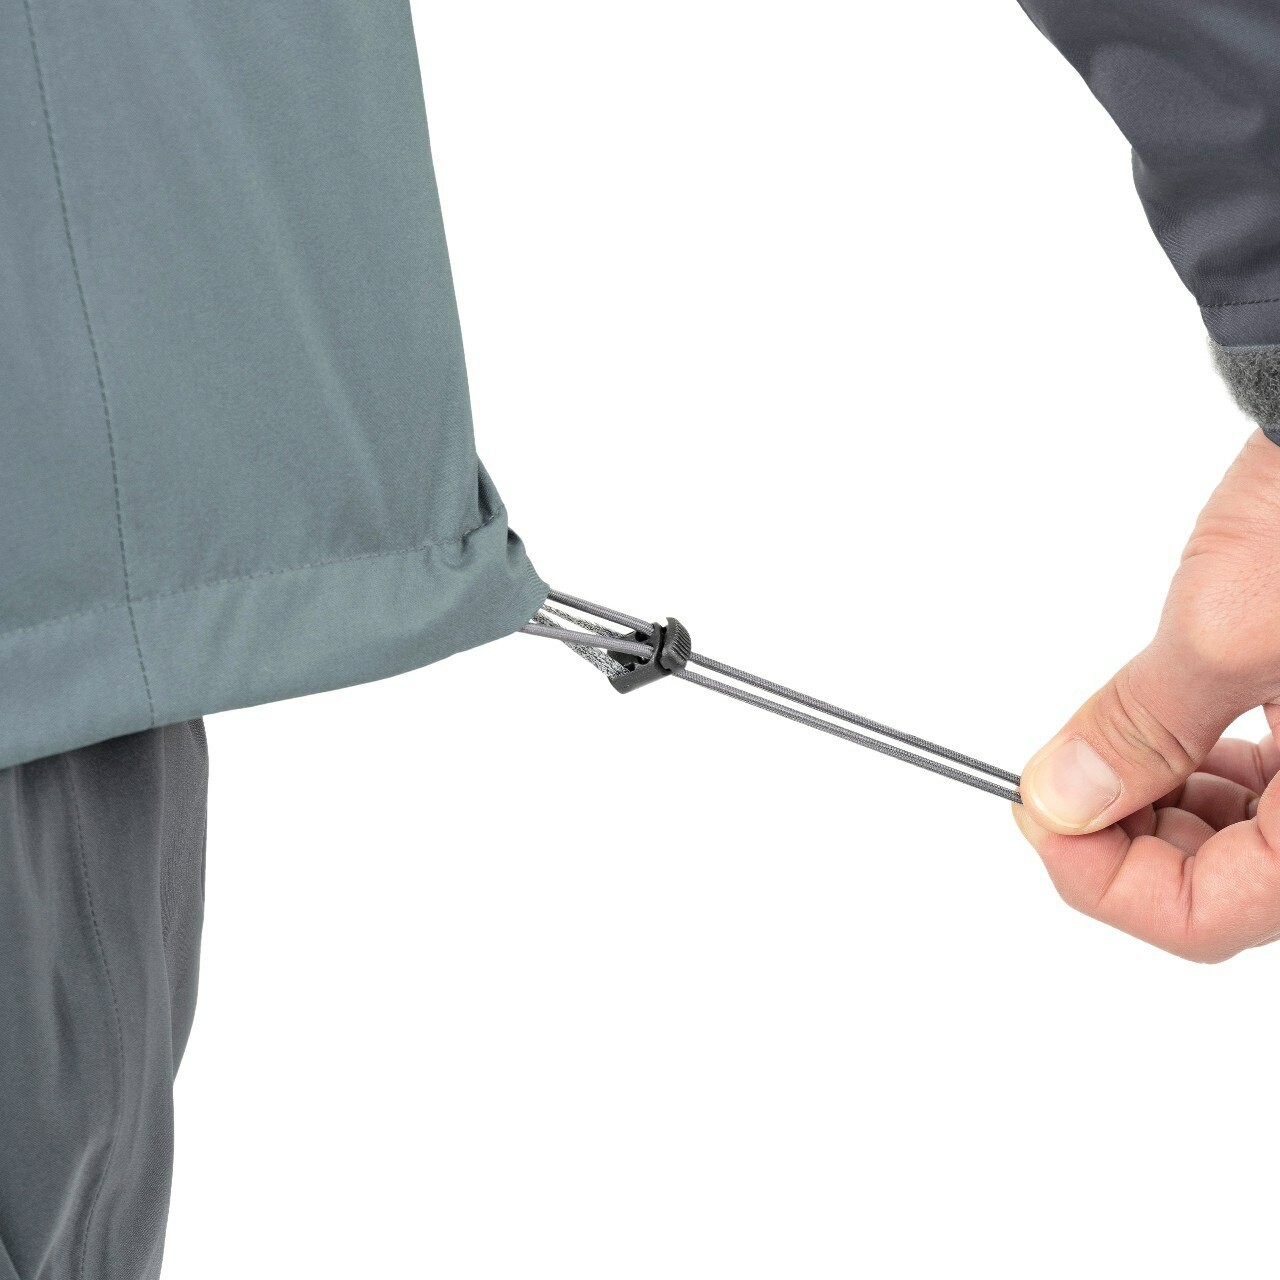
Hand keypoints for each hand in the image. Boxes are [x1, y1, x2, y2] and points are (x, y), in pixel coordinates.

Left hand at [1014, 430, 1279, 960]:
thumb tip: (1059, 798)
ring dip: (1165, 804)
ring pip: (1250, 840)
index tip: (1033, 813)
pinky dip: (1211, 765)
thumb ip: (1140, 732)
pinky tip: (1175, 725)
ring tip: (1108, 749)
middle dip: (1129, 838)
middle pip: (1228, 886)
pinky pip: (1278, 783)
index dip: (1098, 879)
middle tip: (1057, 781)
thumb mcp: (1230, 628)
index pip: (1208, 918)